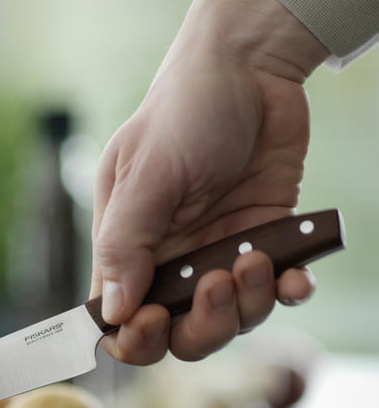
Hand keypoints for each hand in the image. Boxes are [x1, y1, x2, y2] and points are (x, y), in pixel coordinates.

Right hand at [91, 0, 329, 363]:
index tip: (156, 318)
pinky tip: (295, 276)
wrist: (251, 69)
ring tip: (256, 258)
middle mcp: (171, 260)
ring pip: (230, 319)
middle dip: (202, 326)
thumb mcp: (146, 173)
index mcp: (128, 248)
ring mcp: (218, 254)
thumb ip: (124, 244)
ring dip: (249, 304)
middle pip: (179, 334)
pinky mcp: (262, 241)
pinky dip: (288, 292)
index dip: (134, 338)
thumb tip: (112, 313)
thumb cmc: (184, 111)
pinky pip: (276, 290)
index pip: (118, 318)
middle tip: (217, 284)